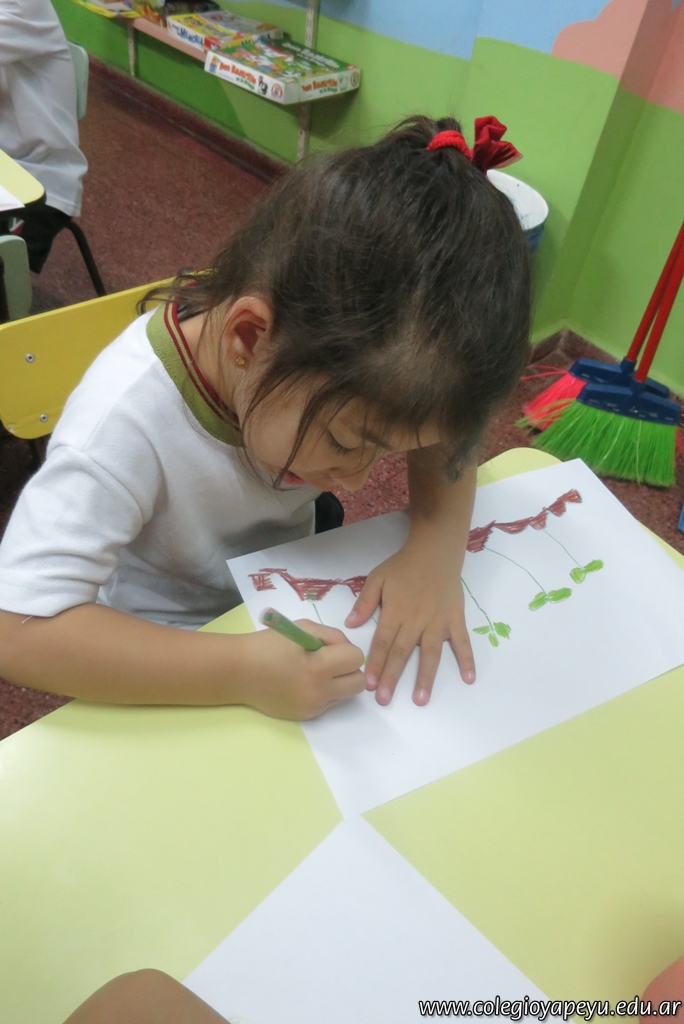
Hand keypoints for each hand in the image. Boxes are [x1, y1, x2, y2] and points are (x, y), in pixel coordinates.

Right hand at [237, 620, 364, 719]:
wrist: (238, 672)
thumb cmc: (268, 645)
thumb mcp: (301, 628)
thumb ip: (331, 636)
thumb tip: (347, 649)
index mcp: (318, 667)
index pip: (357, 659)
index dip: (345, 648)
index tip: (328, 646)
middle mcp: (319, 692)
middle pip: (359, 683)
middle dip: (350, 669)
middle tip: (330, 661)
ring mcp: (313, 707)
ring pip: (346, 695)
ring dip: (339, 682)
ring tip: (315, 671)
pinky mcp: (306, 716)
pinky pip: (329, 703)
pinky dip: (324, 691)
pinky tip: (303, 682)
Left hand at [345, 540, 474, 706]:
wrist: (436, 551)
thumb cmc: (404, 565)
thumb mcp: (378, 577)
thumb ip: (365, 602)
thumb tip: (350, 623)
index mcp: (395, 611)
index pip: (382, 642)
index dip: (374, 663)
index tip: (368, 684)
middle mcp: (416, 620)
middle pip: (402, 653)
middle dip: (392, 677)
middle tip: (384, 700)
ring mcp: (438, 621)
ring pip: (431, 653)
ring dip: (425, 677)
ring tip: (420, 699)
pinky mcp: (455, 619)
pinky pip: (462, 642)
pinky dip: (467, 659)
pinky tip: (468, 679)